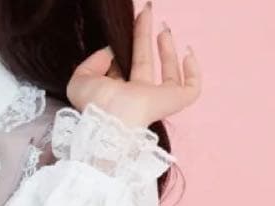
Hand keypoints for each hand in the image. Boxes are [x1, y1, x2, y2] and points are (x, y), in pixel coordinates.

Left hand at [66, 1, 200, 128]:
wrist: (111, 122)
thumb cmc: (94, 106)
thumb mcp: (81, 81)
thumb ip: (91, 64)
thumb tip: (109, 52)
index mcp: (116, 96)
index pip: (123, 72)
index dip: (121, 53)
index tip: (116, 40)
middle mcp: (137, 98)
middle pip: (145, 64)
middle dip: (145, 38)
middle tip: (145, 13)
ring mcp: (156, 101)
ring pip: (169, 75)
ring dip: (168, 51)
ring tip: (164, 29)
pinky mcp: (172, 102)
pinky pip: (191, 89)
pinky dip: (194, 72)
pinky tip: (188, 53)